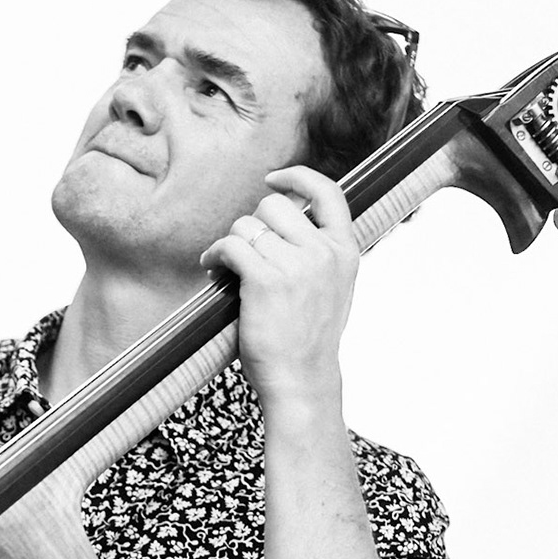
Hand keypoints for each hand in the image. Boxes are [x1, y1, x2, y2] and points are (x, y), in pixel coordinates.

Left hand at [199, 166, 357, 408]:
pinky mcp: (266, 279)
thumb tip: (283, 217)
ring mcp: (297, 264)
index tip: (273, 179)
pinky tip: (212, 269)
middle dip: (252, 224)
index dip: (297, 177)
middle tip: (243, 250)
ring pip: (247, 225)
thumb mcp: (332, 289)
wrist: (302, 381)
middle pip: (274, 205)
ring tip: (225, 267)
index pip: (328, 192)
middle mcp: (324, 252)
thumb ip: (318, 253)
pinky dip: (214, 255)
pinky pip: (230, 245)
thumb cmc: (308, 340)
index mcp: (346, 251)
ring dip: (230, 243)